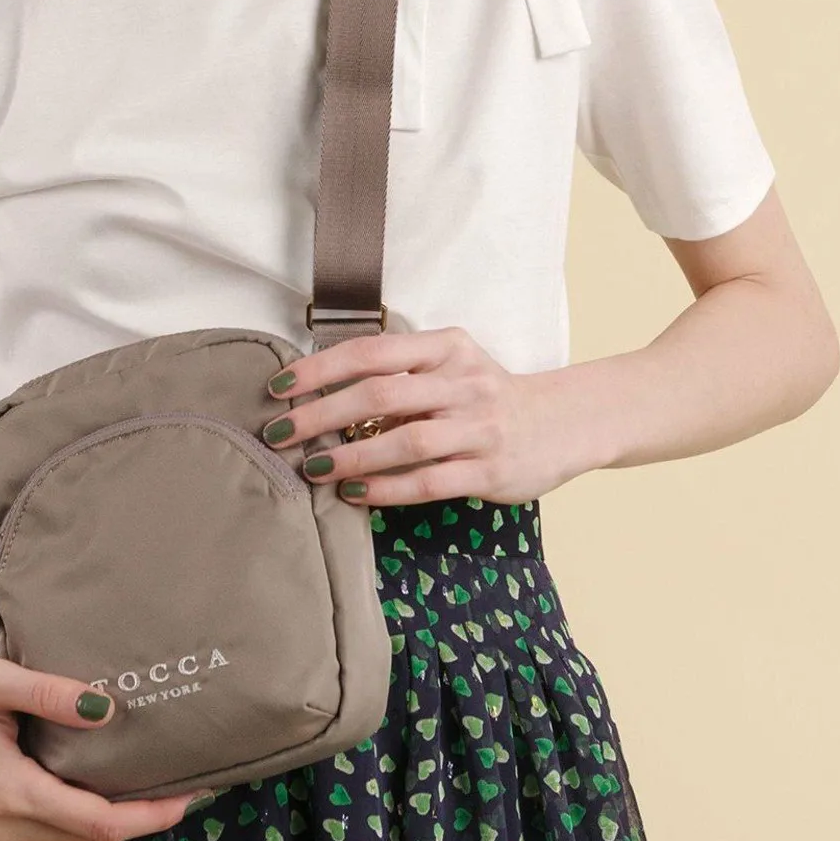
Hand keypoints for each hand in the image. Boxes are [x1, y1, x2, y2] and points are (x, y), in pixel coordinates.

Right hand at [0, 644, 216, 840]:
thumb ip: (52, 694)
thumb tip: (108, 710)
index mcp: (6, 791)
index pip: (95, 821)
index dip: (147, 816)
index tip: (188, 798)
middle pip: (86, 836)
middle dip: (138, 818)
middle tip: (183, 787)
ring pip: (65, 840)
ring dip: (108, 820)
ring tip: (150, 786)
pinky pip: (42, 835)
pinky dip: (75, 819)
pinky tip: (96, 789)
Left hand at [261, 325, 591, 506]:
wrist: (562, 423)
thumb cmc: (485, 395)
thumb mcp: (450, 366)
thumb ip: (399, 373)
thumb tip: (320, 392)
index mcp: (446, 347)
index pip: (372, 351)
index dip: (320, 369)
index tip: (280, 388)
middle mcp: (463, 382)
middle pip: (380, 394)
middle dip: (321, 414)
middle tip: (278, 433)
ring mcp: (479, 427)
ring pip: (405, 441)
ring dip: (351, 456)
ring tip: (312, 468)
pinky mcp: (490, 471)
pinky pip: (430, 481)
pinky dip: (387, 488)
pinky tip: (354, 493)